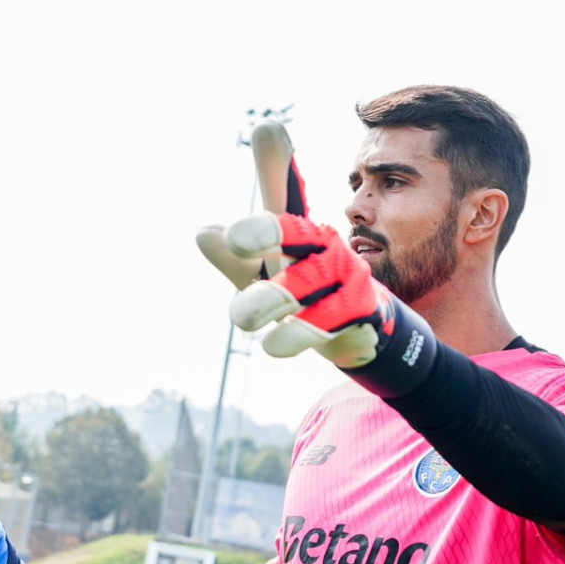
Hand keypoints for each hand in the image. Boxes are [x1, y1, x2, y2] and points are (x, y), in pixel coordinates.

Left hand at [203, 213, 393, 367]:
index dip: (264, 219)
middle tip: (233, 262)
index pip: (285, 217)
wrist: (352, 328)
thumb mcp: (262, 278)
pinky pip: (331, 320)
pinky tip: (273, 346)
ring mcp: (350, 277)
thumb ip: (233, 260)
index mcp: (303, 234)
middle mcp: (329, 249)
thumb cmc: (301, 292)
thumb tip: (203, 234)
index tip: (233, 237)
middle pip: (300, 243)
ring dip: (273, 302)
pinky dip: (298, 333)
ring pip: (310, 285)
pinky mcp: (362, 309)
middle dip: (265, 244)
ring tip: (242, 322)